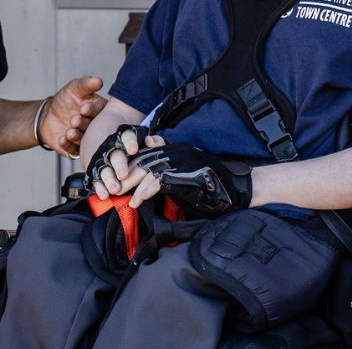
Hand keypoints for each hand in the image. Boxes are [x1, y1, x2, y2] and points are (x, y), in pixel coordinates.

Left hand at [39, 76, 105, 157]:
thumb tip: (99, 80)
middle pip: (93, 127)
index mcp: (99, 110)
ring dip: (77, 136)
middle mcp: (95, 125)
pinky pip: (73, 150)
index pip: (100, 111)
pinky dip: (68, 145)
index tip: (84, 108)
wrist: (49, 114)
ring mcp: (86, 138)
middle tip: (75, 120)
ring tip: (69, 132)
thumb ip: (86, 84)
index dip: (93, 110)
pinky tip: (62, 139)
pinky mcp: (76, 148)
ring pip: (85, 140)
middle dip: (84, 124)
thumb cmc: (66, 99)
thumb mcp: (74, 88)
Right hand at [87, 132, 165, 198]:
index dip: (129, 142)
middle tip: (123, 176)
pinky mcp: (98, 174)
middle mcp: (114, 150)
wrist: (121, 155)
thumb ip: (155, 142)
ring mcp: (104, 162)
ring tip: (115, 189)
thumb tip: (150, 141)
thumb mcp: (150, 145)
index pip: (127, 136)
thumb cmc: (142, 151)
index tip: (133, 150)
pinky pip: (97, 181)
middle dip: (119, 165)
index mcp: (126, 139)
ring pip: (105, 169)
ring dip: (109, 179)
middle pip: (115, 155)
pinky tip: (105, 195)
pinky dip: (100, 188)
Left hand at [129, 143, 251, 217]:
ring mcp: (181, 161)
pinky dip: (144, 192)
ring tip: (121, 195)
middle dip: (126, 173)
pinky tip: (136, 201)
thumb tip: (147, 186)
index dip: (132, 165)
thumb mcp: (187, 177)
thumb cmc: (214, 188)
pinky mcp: (184, 174)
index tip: (119, 177)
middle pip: (144, 159)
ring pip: (147, 169)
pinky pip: (158, 181)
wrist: (238, 190)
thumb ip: (169, 176)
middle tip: (113, 187)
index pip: (147, 153)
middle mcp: (177, 152)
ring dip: (131, 183)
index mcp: (177, 150)